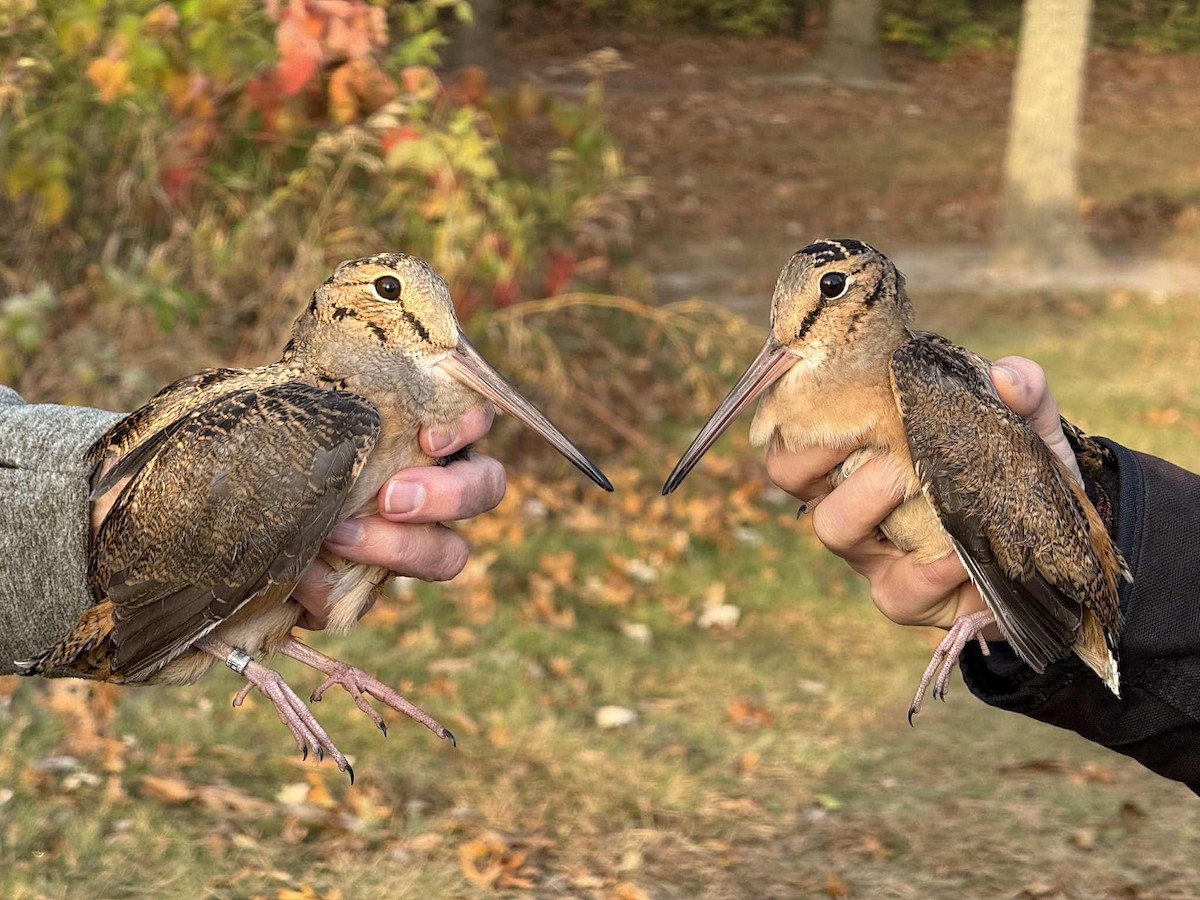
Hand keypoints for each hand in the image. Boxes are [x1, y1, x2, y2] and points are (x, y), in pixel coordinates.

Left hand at [294, 407, 505, 628]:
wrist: (227, 503)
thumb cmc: (273, 436)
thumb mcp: (298, 409)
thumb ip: (326, 402)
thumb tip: (321, 398)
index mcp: (423, 434)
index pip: (476, 418)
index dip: (467, 426)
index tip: (427, 437)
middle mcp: (432, 488)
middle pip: (486, 488)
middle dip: (446, 495)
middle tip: (391, 499)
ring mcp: (408, 542)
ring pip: (450, 555)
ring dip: (401, 547)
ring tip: (337, 536)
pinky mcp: (363, 590)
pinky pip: (364, 600)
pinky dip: (330, 590)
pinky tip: (299, 575)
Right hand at [764, 356, 1079, 633]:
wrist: (1055, 555)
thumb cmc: (1016, 479)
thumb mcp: (1028, 426)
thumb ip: (1025, 390)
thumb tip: (1007, 378)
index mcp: (855, 453)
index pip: (797, 420)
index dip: (801, 406)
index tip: (844, 384)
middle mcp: (847, 500)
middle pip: (788, 472)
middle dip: (819, 445)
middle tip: (869, 426)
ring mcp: (870, 554)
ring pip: (833, 525)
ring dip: (869, 492)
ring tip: (913, 477)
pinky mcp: (902, 599)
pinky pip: (902, 584)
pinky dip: (933, 564)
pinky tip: (962, 549)